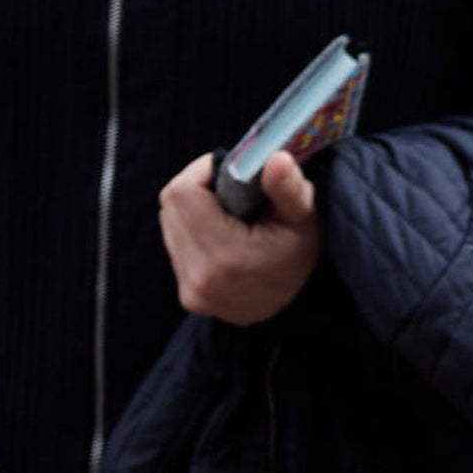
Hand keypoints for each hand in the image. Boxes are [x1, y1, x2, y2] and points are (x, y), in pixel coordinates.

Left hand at [159, 150, 319, 325]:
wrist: (295, 312)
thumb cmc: (298, 256)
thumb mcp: (303, 220)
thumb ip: (288, 189)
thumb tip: (277, 159)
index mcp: (227, 256)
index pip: (182, 192)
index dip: (201, 172)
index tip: (229, 173)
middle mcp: (201, 276)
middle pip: (171, 203)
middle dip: (197, 187)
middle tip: (230, 191)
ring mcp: (191, 290)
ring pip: (169, 221)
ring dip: (192, 208)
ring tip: (227, 215)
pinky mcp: (187, 295)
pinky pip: (175, 242)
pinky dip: (192, 229)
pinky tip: (220, 236)